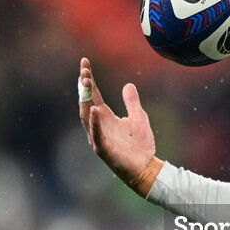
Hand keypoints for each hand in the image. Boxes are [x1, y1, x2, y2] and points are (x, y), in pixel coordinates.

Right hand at [78, 57, 155, 183]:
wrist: (146, 167)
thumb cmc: (140, 145)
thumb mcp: (139, 117)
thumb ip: (132, 102)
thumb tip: (128, 85)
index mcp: (105, 117)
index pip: (93, 94)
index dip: (88, 79)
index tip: (84, 63)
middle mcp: (98, 125)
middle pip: (86, 102)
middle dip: (84, 86)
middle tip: (84, 71)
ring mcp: (98, 137)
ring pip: (87, 116)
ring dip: (85, 100)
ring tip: (85, 83)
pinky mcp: (103, 149)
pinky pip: (96, 134)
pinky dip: (94, 123)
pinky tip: (94, 110)